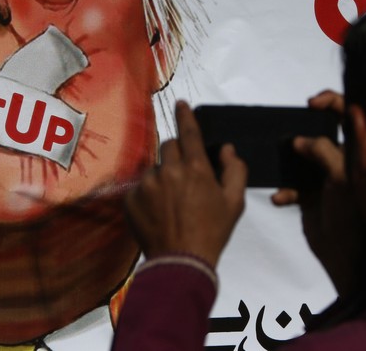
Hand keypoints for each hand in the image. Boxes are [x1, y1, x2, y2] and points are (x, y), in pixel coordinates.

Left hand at [125, 101, 247, 267]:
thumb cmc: (212, 232)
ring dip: (162, 178)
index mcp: (196, 168)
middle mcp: (169, 170)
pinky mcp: (131, 199)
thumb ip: (235, 170)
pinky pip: (139, 187)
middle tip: (184, 178)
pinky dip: (147, 195)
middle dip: (177, 156)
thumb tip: (226, 149)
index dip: (185, 115)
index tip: (180, 104)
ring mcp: (147, 185)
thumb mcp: (235, 202)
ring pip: (154, 168)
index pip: (189, 131)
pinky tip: (158, 213)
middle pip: (169, 146)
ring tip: (171, 204)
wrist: (181, 261)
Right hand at [271, 90, 365, 298]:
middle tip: (289, 134)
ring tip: (279, 164)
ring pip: (304, 157)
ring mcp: (329, 177)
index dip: (334, 101)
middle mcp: (346, 159)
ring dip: (290, 161)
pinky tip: (281, 198)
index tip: (311, 105)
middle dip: (303, 132)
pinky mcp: (314, 195)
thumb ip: (323, 151)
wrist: (348, 260)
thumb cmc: (354, 214)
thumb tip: (300, 140)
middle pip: (322, 133)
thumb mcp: (341, 177)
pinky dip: (287, 189)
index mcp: (361, 151)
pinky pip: (296, 184)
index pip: (353, 112)